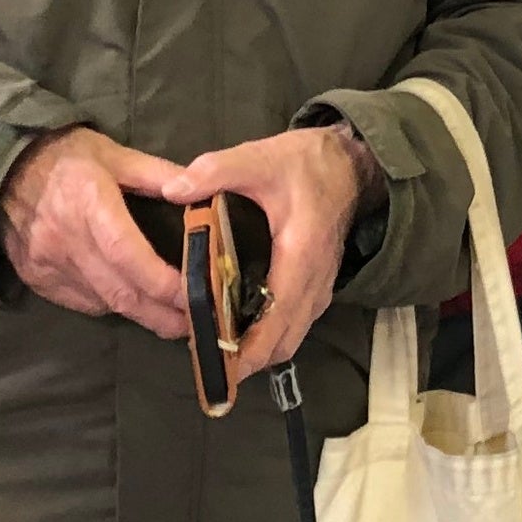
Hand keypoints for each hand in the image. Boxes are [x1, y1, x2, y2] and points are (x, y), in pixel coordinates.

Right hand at [0, 126, 193, 340]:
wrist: (1, 168)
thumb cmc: (65, 156)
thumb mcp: (114, 153)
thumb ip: (158, 174)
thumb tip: (197, 191)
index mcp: (89, 203)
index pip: (128, 254)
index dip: (162, 282)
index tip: (193, 295)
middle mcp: (65, 240)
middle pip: (119, 291)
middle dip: (160, 315)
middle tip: (193, 325)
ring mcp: (47, 264)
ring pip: (102, 302)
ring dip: (138, 314)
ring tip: (170, 318)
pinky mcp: (35, 279)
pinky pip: (81, 302)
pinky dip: (109, 305)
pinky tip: (127, 300)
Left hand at [173, 121, 384, 379]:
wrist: (349, 166)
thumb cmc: (304, 165)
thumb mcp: (258, 158)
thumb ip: (215, 171)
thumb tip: (171, 190)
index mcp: (301, 254)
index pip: (277, 314)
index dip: (249, 346)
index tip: (218, 363)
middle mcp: (315, 281)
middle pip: (284, 340)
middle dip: (247, 360)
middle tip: (205, 363)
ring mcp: (319, 289)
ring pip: (290, 339)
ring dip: (258, 352)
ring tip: (216, 353)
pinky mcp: (317, 289)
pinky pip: (294, 326)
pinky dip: (269, 339)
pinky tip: (238, 333)